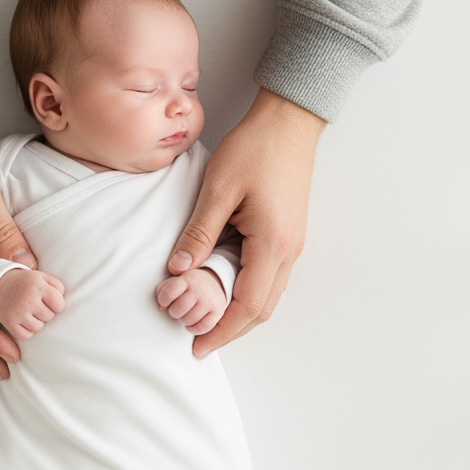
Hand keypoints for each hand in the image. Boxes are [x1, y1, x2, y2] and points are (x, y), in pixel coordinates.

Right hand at [0, 268, 65, 339]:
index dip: (57, 304)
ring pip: (39, 327)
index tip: (49, 301)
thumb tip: (61, 305)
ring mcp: (18, 312)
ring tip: (29, 311)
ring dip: (36, 321)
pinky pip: (26, 335)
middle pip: (49, 317)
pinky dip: (26, 330)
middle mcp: (28, 299)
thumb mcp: (42, 277)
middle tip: (36, 304)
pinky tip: (22, 319)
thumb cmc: (26, 283)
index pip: (59, 305)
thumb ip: (57, 287)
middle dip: (45, 312)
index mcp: (38, 285)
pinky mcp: (9, 322)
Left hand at [156, 267, 226, 336]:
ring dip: (183, 321)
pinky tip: (191, 324)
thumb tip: (161, 307)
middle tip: (176, 309)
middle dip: (174, 312)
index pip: (170, 291)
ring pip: (189, 320)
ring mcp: (210, 300)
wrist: (214, 282)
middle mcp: (200, 289)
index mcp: (188, 279)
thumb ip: (164, 289)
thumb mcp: (176, 280)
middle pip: (178, 309)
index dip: (163, 300)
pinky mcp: (218, 311)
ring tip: (185, 315)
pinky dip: (194, 329)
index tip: (164, 302)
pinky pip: (202, 328)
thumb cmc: (190, 285)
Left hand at [168, 89, 324, 357]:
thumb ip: (198, 232)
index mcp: (272, 244)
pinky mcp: (287, 235)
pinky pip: (269, 278)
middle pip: (261, 310)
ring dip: (240, 315)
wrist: (288, 122)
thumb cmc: (255, 149)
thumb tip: (178, 270)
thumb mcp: (218, 190)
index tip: (197, 346)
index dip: (221, 330)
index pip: (247, 306)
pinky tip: (225, 292)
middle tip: (199, 343)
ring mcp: (291, 244)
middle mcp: (288, 251)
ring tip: (208, 323)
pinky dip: (248, 295)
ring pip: (267, 296)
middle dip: (231, 331)